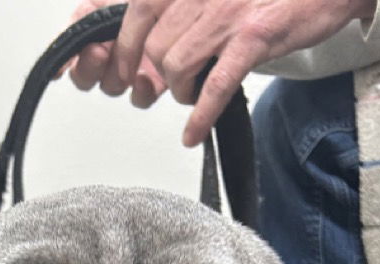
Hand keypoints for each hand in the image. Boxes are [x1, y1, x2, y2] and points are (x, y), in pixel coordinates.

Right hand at [65, 0, 167, 109]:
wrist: (189, 6)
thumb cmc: (154, 2)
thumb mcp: (115, 1)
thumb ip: (83, 19)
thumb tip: (58, 61)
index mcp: (97, 25)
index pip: (71, 49)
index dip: (72, 57)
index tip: (81, 51)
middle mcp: (112, 47)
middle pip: (87, 74)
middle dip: (92, 66)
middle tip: (102, 52)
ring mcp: (133, 64)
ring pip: (112, 86)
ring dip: (116, 77)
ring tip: (127, 65)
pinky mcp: (155, 79)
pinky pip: (140, 96)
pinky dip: (141, 91)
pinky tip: (145, 78)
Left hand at [67, 0, 376, 145]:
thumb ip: (188, 10)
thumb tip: (154, 46)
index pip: (138, 10)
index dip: (125, 48)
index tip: (126, 71)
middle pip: (153, 47)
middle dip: (153, 77)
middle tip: (163, 89)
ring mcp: (228, 11)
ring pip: (176, 66)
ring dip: (178, 92)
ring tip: (190, 96)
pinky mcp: (254, 35)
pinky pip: (214, 85)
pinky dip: (199, 117)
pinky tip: (192, 135)